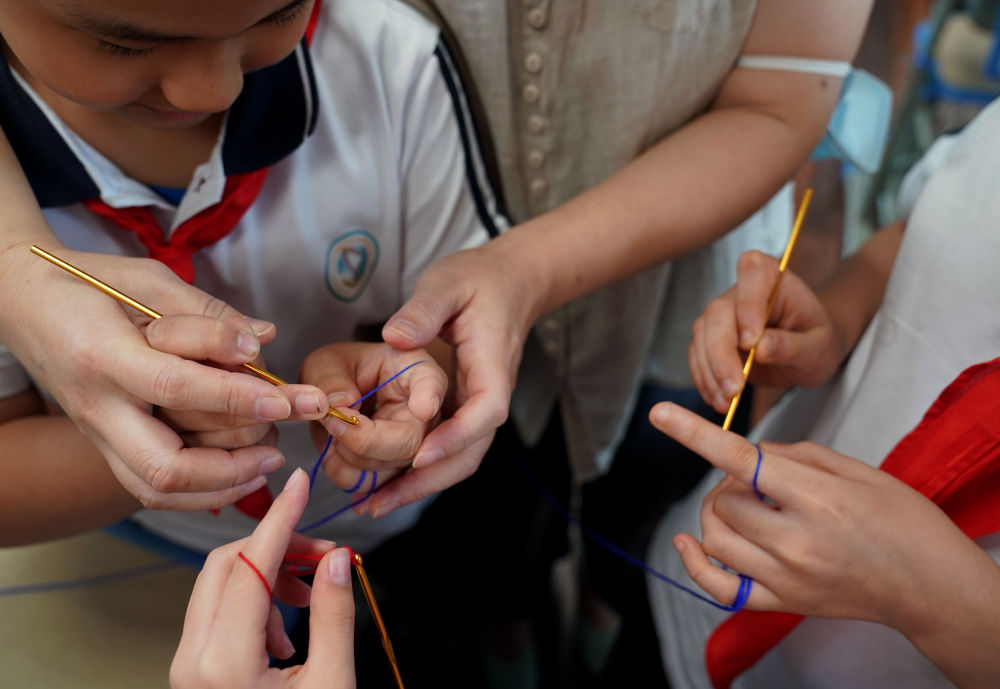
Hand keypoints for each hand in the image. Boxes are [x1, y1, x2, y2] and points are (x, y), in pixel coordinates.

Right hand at [1, 247, 326, 509]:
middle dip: (234, 465)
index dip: (237, 397)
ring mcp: (96, 433)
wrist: (23, 303)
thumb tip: (264, 340)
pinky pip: (150, 488)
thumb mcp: (147, 279)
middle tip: (283, 441)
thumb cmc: (89, 282)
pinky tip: (240, 472)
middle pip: (164, 465)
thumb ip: (206, 312)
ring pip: (158, 488)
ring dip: (223, 484)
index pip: (176, 387)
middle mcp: (96, 405)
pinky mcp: (103, 446)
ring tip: (269, 457)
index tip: (286, 398)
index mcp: (103, 354)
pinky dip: (200, 491)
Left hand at [170, 468, 355, 688]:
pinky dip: (256, 602)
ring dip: (268, 576)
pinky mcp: (193, 668)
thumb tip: (338, 560)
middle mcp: (193, 660)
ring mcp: (187, 665)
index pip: (251, 567)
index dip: (280, 519)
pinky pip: (217, 611)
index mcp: (224, 663)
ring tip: (309, 599)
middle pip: (225, 564)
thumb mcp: (331, 684)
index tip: (299, 484)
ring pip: (220, 584)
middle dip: (277, 547)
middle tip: (322, 554)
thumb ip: (334, 616)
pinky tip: (286, 631)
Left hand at [299, 342, 446, 495]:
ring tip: (332, 434)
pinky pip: (375, 487)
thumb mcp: (327, 363)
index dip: (431, 397)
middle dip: (364, 441)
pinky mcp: (401, 475)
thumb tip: (341, 405)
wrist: (342, 401)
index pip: (432, 382)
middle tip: (330, 421)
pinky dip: (346, 475)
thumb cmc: (342, 374)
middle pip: (412, 441)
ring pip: (391, 471)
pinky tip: (337, 455)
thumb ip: (330, 378)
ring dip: (349, 458)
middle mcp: (427, 413)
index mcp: (416, 372)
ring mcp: (420, 448)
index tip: (424, 408)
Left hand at [379, 243, 537, 515]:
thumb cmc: (477, 282)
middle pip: (471, 453)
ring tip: (372, 505)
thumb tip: (395, 337)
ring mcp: (478, 408)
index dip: (455, 437)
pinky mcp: (464, 412)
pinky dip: (419, 472)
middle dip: (427, 481)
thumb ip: (423, 309)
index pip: (485, 411)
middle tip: (379, 502)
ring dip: (420, 486)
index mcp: (492, 367)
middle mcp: (490, 396)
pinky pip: (447, 450)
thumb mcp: (448, 284)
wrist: (508, 284)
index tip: (419, 455)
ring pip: (459, 459)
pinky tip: (384, 484)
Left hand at [649, 402, 992, 629]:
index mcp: (818, 498)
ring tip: (744, 508)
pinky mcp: (781, 603)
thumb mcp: (855, 469)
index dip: (694, 433)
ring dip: (716, 515)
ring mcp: (786, 577)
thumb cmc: (900, 519)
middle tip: (754, 483)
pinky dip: (695, 562)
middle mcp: (796, 541)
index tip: (659, 413)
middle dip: (727, 483)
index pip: (741, 459)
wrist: (929, 584)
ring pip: (714, 537)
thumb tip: (747, 455)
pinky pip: (719, 588)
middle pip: (722, 501)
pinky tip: (689, 541)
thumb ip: (793, 455)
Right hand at [688, 250, 841, 413]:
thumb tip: (760, 348)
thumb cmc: (816, 340)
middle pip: (718, 313)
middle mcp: (740, 290)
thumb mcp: (817, 346)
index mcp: (771, 276)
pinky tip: (718, 399)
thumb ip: (790, 345)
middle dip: (722, 353)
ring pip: (702, 336)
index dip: (747, 306)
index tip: (751, 342)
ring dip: (711, 372)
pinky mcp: (709, 337)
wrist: (806, 351)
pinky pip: (697, 355)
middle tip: (735, 388)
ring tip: (727, 402)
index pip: (753, 274)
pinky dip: (705, 379)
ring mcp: (721, 314)